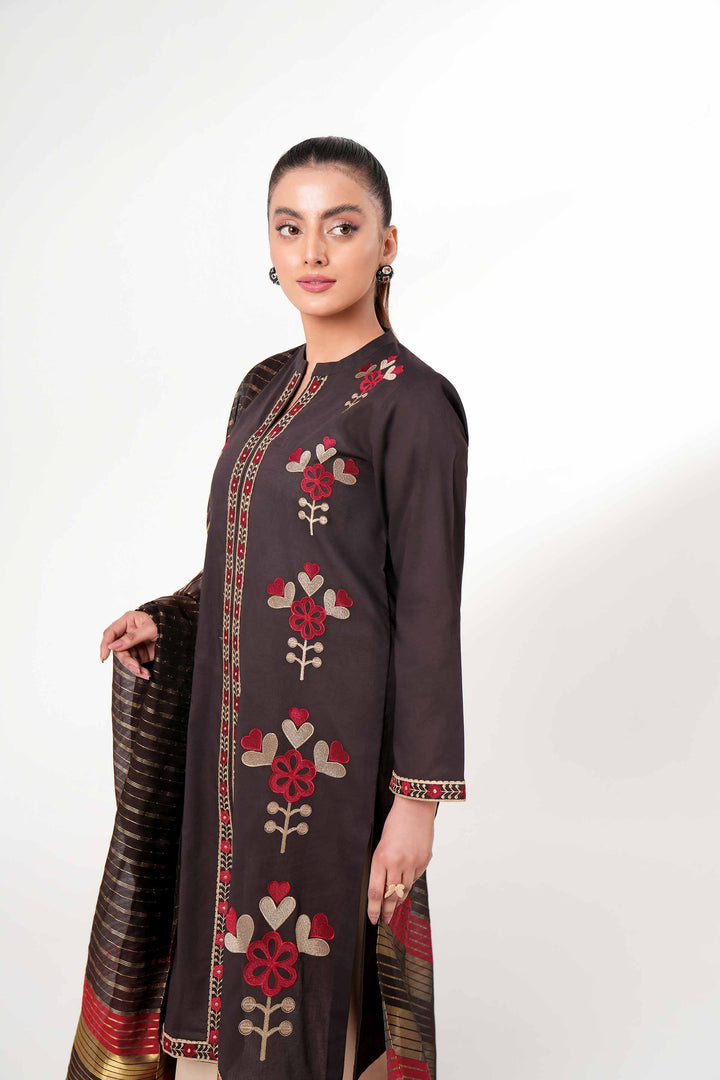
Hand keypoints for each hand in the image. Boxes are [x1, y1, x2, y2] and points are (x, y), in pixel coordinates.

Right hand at [100, 610, 158, 679]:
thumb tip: (113, 646)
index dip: (105, 645)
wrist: (178, 631)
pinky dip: (140, 670)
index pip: (110, 633)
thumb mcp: (150, 629)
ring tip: (145, 673)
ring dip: (134, 667)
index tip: (103, 658)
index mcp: (127, 621)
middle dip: (127, 660)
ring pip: (126, 659)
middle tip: (137, 668)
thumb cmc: (164, 623)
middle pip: (118, 650)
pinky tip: (146, 674)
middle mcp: (127, 633)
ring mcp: (132, 644)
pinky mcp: (139, 654)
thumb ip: (132, 638)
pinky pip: (134, 664)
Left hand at [367, 795, 435, 925]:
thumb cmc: (395, 822)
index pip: (375, 892)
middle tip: (385, 919)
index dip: (374, 909)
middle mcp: (397, 863)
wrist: (415, 808)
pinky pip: (416, 878)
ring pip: (405, 890)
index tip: (373, 918)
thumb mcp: (381, 844)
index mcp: (381, 858)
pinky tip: (407, 883)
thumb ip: (382, 865)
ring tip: (395, 905)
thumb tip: (383, 886)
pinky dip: (410, 882)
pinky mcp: (424, 861)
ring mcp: (412, 863)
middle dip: (387, 911)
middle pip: (391, 896)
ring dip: (399, 899)